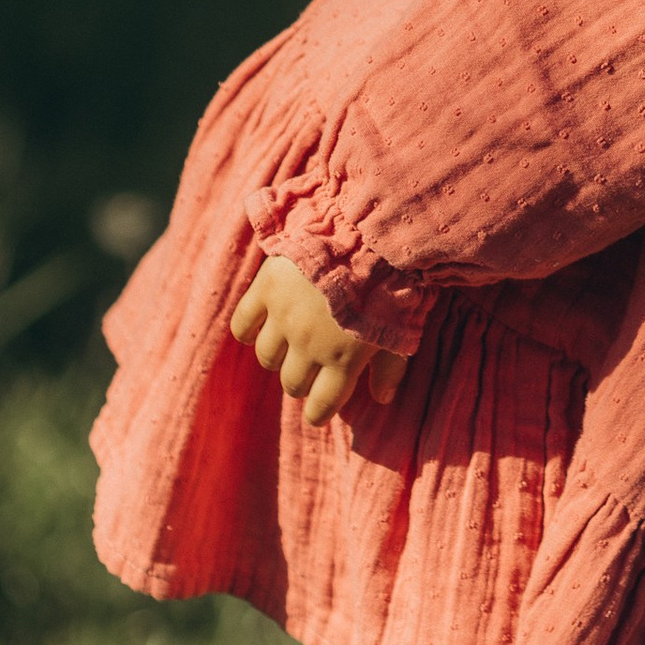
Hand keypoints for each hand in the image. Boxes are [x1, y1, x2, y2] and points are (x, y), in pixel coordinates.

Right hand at [229, 255, 407, 426]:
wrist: (368, 232)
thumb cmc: (393, 283)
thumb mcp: (402, 330)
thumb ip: (390, 368)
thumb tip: (382, 399)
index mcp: (343, 359)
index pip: (321, 406)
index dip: (318, 413)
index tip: (317, 411)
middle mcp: (308, 345)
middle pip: (292, 383)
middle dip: (303, 381)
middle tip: (313, 365)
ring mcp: (284, 318)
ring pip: (267, 358)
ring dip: (280, 356)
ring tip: (292, 341)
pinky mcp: (266, 289)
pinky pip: (242, 324)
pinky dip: (249, 330)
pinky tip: (262, 324)